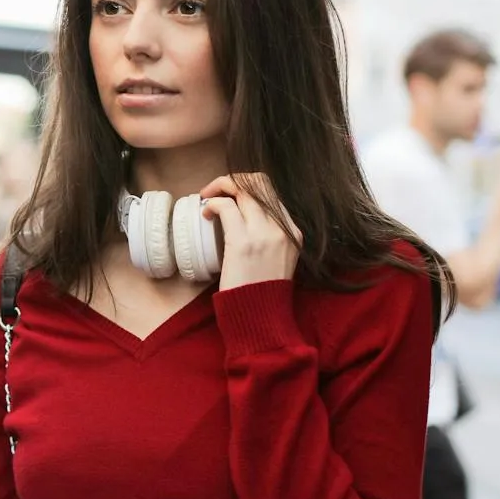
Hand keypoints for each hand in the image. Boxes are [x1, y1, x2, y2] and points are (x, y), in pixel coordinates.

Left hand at [199, 173, 300, 290]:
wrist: (261, 319)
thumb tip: (245, 218)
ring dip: (220, 186)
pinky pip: (225, 206)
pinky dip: (212, 203)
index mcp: (293, 232)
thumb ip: (270, 238)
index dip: (247, 187)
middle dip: (234, 179)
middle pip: (260, 182)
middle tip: (214, 190)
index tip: (230, 195)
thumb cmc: (262, 293)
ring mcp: (265, 234)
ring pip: (243, 188)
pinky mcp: (244, 242)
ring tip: (206, 198)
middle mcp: (283, 228)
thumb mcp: (278, 260)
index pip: (272, 192)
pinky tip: (206, 214)